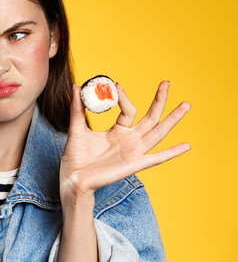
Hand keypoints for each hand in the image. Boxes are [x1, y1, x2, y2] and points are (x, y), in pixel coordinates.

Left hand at [59, 80, 190, 203]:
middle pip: (150, 117)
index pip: (128, 110)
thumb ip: (78, 109)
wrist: (73, 179)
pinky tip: (187, 146)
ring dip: (173, 119)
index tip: (115, 85)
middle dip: (159, 100)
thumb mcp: (77, 129)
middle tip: (166, 82)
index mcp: (118, 131)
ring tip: (186, 105)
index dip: (123, 97)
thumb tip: (76, 86)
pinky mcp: (134, 164)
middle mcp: (129, 140)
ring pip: (158, 132)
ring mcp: (134, 152)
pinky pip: (157, 158)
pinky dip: (172, 152)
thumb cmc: (76, 157)